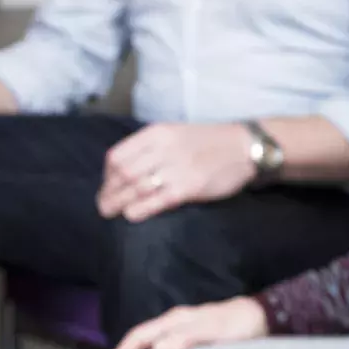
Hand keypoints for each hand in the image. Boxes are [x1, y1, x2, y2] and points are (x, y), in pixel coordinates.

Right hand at [91, 297, 267, 348]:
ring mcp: (181, 334)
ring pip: (146, 348)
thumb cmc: (237, 324)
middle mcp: (173, 326)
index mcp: (174, 321)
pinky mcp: (190, 344)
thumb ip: (187, 337)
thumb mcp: (214, 330)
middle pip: (137, 343)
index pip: (137, 338)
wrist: (261, 319)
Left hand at [96, 122, 257, 221]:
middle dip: (108, 192)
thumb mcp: (176, 134)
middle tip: (103, 206)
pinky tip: (132, 215)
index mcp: (157, 133)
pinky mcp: (189, 186)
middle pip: (122, 174)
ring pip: (136, 188)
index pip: (117, 155)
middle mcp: (163, 148)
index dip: (107, 175)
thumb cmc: (210, 142)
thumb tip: (125, 171)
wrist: (244, 146)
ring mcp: (176, 168)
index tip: (107, 186)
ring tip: (110, 213)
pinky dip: (139, 210)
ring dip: (118, 203)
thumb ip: (152, 148)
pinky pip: (156, 201)